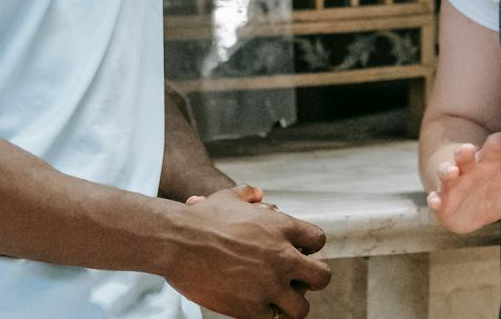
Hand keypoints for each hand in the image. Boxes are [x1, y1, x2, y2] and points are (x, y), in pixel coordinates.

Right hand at [164, 188, 331, 318]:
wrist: (178, 242)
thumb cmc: (202, 218)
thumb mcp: (229, 197)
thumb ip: (248, 194)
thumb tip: (258, 194)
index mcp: (282, 228)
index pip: (318, 240)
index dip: (309, 248)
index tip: (297, 253)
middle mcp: (282, 257)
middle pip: (322, 276)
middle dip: (312, 279)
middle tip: (297, 280)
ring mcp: (269, 285)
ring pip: (301, 307)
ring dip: (292, 304)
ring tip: (279, 300)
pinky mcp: (251, 308)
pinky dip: (267, 314)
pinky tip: (256, 305)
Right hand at [425, 130, 500, 233]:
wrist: (475, 212)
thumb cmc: (496, 189)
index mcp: (487, 161)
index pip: (493, 146)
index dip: (500, 141)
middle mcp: (468, 169)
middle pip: (464, 156)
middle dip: (465, 152)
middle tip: (469, 149)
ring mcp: (453, 185)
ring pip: (446, 173)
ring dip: (447, 171)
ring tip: (452, 172)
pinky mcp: (443, 203)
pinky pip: (436, 200)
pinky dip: (434, 200)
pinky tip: (435, 202)